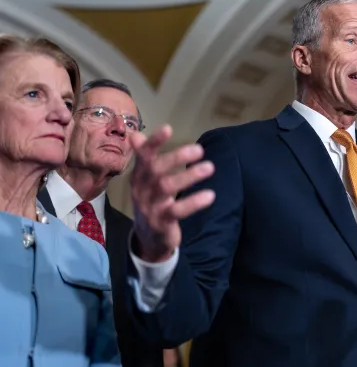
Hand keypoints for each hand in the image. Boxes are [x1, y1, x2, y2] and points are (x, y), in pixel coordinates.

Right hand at [129, 125, 215, 261]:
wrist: (148, 238)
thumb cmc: (151, 201)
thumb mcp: (145, 181)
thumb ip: (144, 158)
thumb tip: (135, 134)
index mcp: (139, 177)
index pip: (143, 156)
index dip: (154, 142)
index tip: (168, 128)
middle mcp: (141, 189)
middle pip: (156, 169)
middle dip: (177, 157)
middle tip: (199, 149)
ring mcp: (150, 207)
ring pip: (166, 187)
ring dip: (189, 176)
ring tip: (210, 167)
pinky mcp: (161, 223)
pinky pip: (177, 211)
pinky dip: (194, 202)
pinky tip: (210, 195)